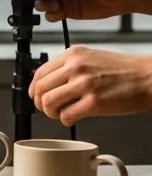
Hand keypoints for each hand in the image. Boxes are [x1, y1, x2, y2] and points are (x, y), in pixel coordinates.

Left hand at [28, 46, 151, 124]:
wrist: (149, 77)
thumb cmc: (123, 71)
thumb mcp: (91, 58)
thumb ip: (69, 67)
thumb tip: (48, 82)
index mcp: (72, 55)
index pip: (39, 73)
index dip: (34, 89)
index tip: (36, 96)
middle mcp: (76, 67)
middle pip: (40, 89)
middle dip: (40, 103)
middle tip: (47, 109)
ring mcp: (84, 84)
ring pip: (48, 103)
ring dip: (50, 113)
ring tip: (60, 114)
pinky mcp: (94, 102)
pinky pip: (66, 116)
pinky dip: (65, 120)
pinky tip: (73, 118)